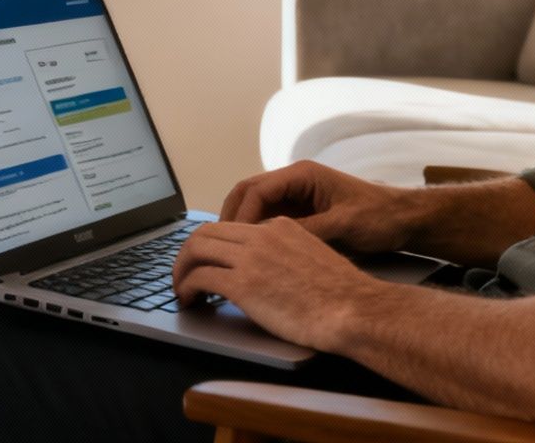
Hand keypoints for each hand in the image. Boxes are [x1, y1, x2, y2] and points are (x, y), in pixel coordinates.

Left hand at [172, 217, 381, 351]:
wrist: (353, 309)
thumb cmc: (342, 295)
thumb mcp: (314, 258)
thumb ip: (288, 255)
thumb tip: (271, 273)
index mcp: (280, 226)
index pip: (233, 227)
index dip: (213, 245)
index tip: (207, 262)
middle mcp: (262, 235)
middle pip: (207, 232)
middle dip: (187, 254)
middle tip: (183, 275)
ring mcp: (251, 258)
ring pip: (196, 250)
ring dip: (181, 269)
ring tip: (180, 289)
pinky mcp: (243, 284)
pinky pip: (200, 277)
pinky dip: (187, 287)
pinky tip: (189, 300)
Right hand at [219, 160, 418, 253]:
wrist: (404, 219)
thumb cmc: (379, 217)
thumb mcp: (343, 226)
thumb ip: (308, 231)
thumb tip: (272, 242)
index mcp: (302, 175)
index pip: (256, 190)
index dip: (240, 216)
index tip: (232, 240)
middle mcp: (294, 182)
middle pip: (247, 194)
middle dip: (230, 219)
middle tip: (218, 248)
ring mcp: (296, 197)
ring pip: (254, 208)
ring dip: (240, 228)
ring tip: (229, 255)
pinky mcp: (300, 214)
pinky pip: (268, 221)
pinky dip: (255, 236)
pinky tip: (251, 257)